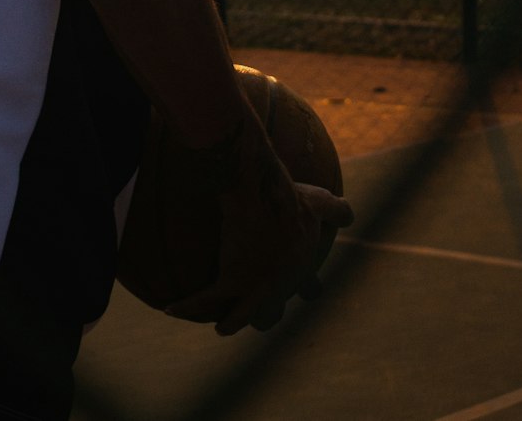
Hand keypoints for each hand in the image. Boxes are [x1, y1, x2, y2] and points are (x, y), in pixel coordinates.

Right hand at [165, 125, 352, 335]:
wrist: (260, 196)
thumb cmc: (289, 196)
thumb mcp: (319, 201)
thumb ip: (338, 210)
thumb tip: (349, 215)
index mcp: (299, 269)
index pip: (307, 288)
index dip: (308, 291)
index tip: (308, 294)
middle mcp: (279, 286)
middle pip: (270, 313)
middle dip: (264, 316)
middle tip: (256, 316)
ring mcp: (255, 288)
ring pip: (240, 317)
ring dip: (229, 322)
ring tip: (221, 326)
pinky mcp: (231, 282)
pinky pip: (204, 299)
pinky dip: (186, 306)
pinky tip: (171, 309)